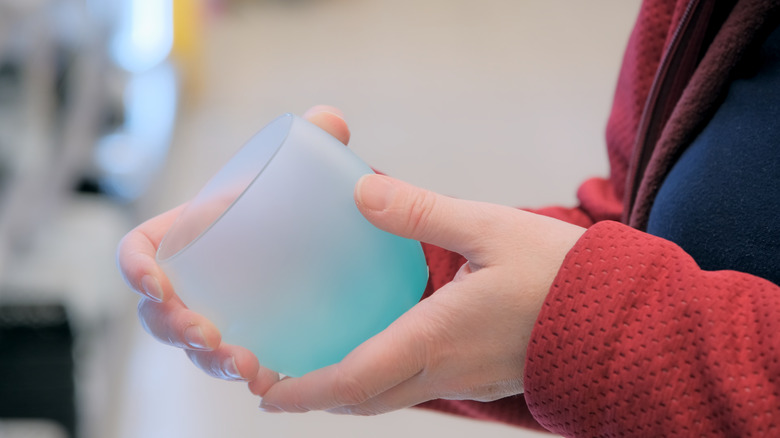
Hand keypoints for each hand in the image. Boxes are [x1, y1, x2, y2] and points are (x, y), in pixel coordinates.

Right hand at [116, 105, 350, 394]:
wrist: (315, 233)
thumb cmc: (290, 198)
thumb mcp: (299, 167)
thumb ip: (312, 140)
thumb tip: (330, 121)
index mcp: (190, 234)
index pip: (139, 251)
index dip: (136, 269)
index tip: (158, 283)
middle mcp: (193, 279)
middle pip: (158, 313)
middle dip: (174, 329)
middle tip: (208, 335)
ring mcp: (216, 311)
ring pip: (193, 346)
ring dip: (209, 361)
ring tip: (245, 365)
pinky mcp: (245, 335)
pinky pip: (232, 361)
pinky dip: (245, 374)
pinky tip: (272, 381)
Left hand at [258, 174, 585, 414]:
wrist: (622, 319)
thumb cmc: (560, 275)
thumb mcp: (490, 228)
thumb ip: (422, 213)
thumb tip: (362, 191)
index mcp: (437, 338)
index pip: (352, 381)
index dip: (303, 391)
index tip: (265, 391)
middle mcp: (444, 370)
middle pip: (363, 400)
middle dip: (315, 396)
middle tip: (278, 379)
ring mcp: (463, 379)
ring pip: (389, 398)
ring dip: (346, 390)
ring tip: (315, 366)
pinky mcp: (479, 376)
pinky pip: (416, 389)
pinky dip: (381, 381)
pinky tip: (376, 347)